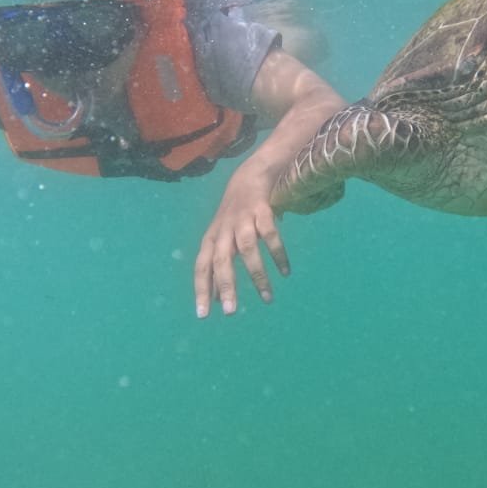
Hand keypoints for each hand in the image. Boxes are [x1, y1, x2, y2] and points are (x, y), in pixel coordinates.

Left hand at [193, 161, 289, 317]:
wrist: (253, 172)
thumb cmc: (236, 212)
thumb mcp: (222, 238)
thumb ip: (218, 265)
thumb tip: (215, 298)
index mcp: (212, 238)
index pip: (202, 266)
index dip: (202, 289)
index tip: (203, 315)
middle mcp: (224, 229)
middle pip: (221, 260)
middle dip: (225, 286)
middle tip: (230, 313)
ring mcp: (242, 218)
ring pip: (246, 249)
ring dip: (256, 275)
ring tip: (267, 298)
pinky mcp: (262, 209)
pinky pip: (270, 234)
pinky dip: (277, 253)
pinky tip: (285, 272)